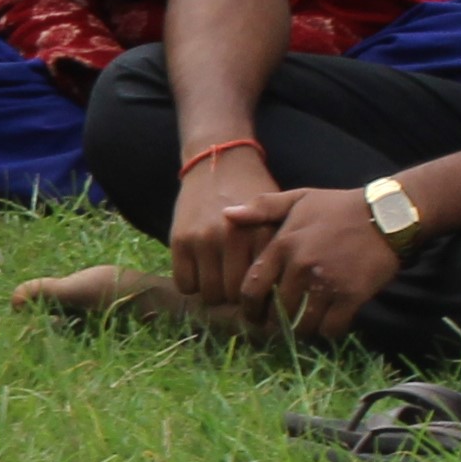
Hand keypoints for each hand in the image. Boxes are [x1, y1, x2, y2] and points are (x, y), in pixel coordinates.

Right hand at [161, 142, 283, 300]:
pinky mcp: (180, 239)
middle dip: (237, 299)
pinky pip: (184, 284)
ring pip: (210, 294)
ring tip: (220, 281)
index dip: (263, 299)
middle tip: (238, 291)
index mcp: (263, 234)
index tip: (261, 299)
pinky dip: (192, 284)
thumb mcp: (278, 215)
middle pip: (235, 296)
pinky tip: (200, 272)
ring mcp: (204, 239)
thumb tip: (280, 297)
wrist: (219, 162)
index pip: (265, 288)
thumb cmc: (253, 193)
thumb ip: (280, 251)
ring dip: (214, 293)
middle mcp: (234, 238)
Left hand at [228, 186, 402, 340]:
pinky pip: (331, 328)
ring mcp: (326, 283)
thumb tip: (226, 214)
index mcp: (283, 244)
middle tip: (278, 329)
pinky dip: (328, 332)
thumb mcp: (299, 198)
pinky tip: (329, 325)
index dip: (250, 309)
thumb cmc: (339, 206)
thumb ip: (262, 207)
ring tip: (304, 329)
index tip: (253, 317)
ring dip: (302, 330)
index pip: (252, 288)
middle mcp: (300, 266)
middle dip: (275, 324)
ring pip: (303, 324)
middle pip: (277, 311)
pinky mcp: (351, 296)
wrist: (387, 214)